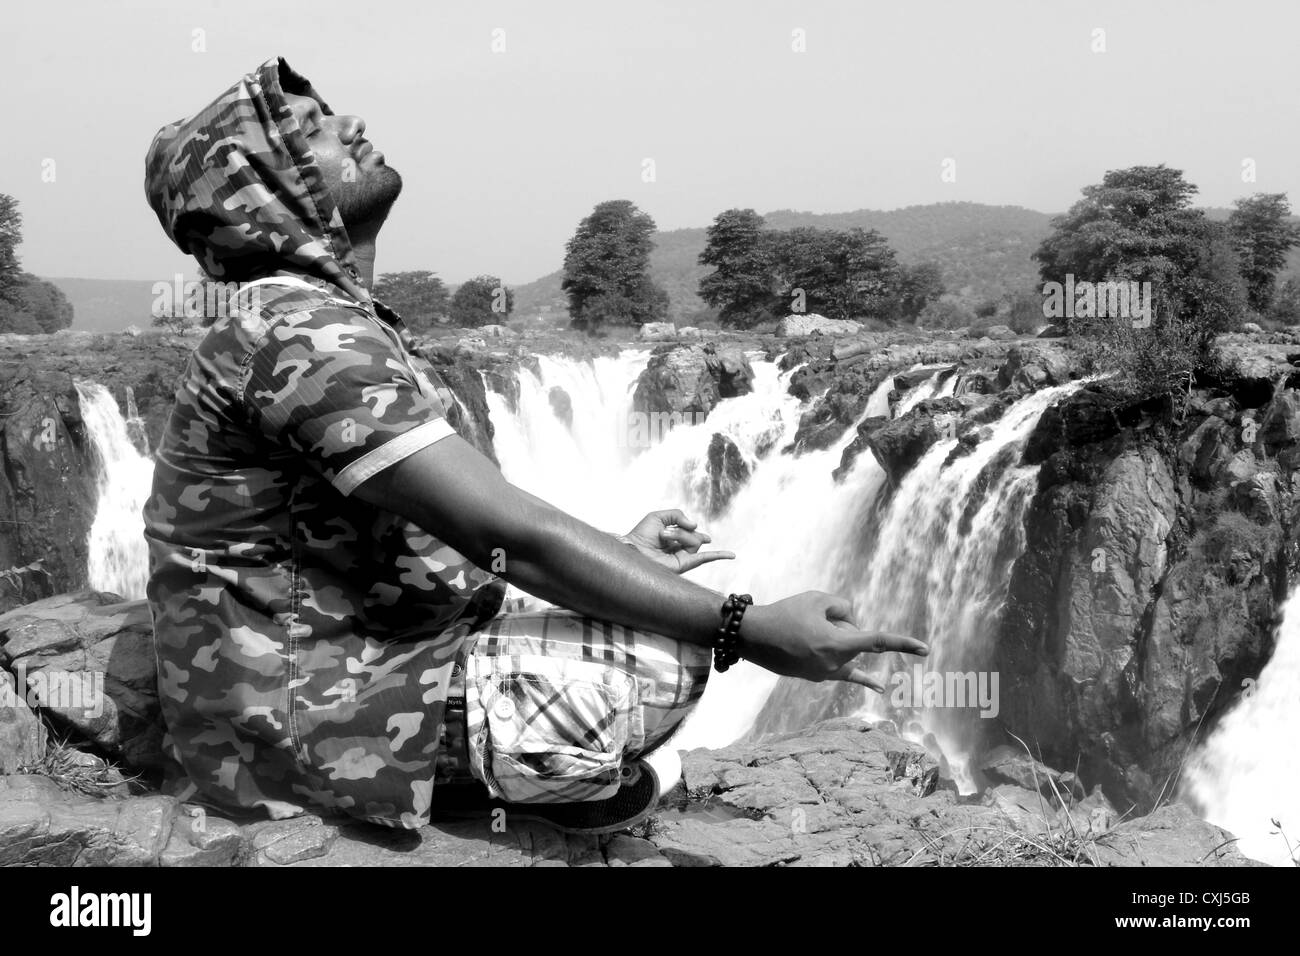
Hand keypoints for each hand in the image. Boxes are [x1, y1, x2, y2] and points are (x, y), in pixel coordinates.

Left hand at [620, 508, 734, 574]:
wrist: (633, 550)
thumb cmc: (640, 535)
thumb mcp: (658, 516)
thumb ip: (678, 514)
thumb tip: (695, 525)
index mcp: (673, 538)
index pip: (689, 530)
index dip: (687, 527)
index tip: (679, 529)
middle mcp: (679, 548)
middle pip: (693, 534)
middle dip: (680, 530)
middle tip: (662, 535)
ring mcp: (682, 557)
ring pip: (694, 540)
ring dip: (679, 536)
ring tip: (663, 538)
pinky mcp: (684, 564)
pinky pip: (705, 558)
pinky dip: (719, 556)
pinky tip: (732, 555)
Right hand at [738, 591, 927, 690]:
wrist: (754, 637)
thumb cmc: (785, 614)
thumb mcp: (818, 598)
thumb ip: (844, 607)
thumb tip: (853, 624)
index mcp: (837, 645)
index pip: (878, 642)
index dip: (903, 643)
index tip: (925, 650)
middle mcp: (835, 664)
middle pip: (856, 638)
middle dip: (842, 624)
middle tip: (810, 620)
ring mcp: (827, 674)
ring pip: (847, 649)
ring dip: (833, 636)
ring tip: (804, 632)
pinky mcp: (818, 677)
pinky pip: (846, 674)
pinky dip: (863, 678)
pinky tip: (880, 687)